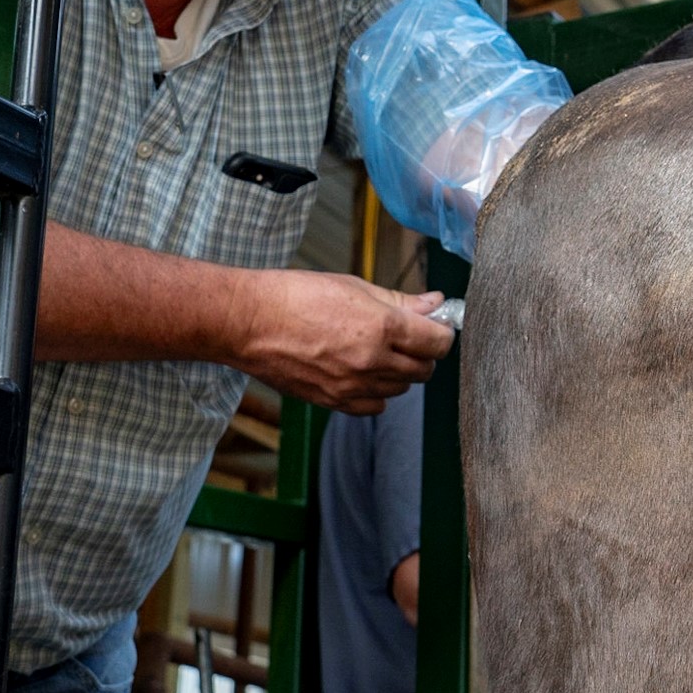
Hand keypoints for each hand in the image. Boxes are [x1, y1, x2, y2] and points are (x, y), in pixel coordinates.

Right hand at [232, 270, 453, 414]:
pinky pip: (375, 406)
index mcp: (382, 326)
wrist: (249, 322)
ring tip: (377, 350)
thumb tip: (435, 303)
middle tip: (409, 336)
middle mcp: (372, 360)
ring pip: (401, 388)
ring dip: (399, 371)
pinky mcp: (334, 402)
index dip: (443, 333)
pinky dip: (377, 392)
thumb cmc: (297, 296)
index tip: (437, 326)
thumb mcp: (355, 287)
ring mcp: (353, 385)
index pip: (438, 342)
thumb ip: (400, 301)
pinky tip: (362, 371)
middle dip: (423, 352)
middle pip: (424, 369)